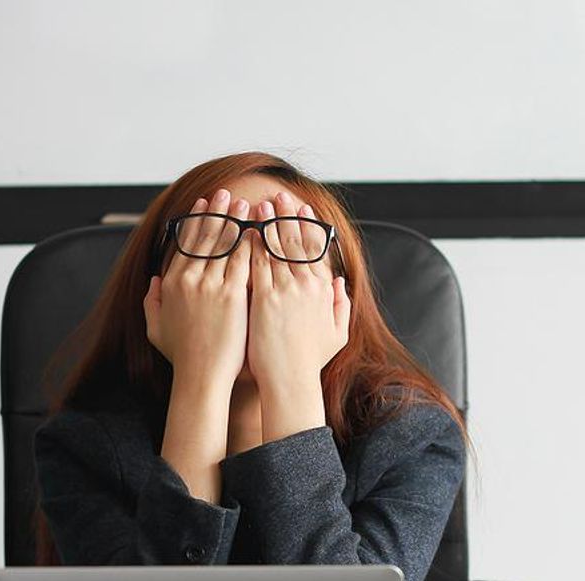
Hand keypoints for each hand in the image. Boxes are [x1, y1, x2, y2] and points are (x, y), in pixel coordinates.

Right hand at [144, 189, 252, 389]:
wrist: (202, 376)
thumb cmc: (183, 357)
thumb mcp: (155, 328)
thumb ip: (152, 301)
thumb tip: (155, 281)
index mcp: (172, 283)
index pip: (185, 242)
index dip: (196, 221)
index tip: (204, 205)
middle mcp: (189, 279)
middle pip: (204, 236)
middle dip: (216, 211)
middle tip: (224, 193)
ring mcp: (211, 285)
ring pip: (224, 243)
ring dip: (234, 219)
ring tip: (243, 202)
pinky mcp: (233, 295)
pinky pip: (242, 260)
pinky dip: (250, 242)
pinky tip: (258, 228)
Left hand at [246, 191, 350, 394]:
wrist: (290, 380)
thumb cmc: (309, 361)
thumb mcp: (336, 333)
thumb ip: (340, 304)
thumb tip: (340, 282)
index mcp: (323, 291)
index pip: (316, 249)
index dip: (308, 226)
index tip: (302, 208)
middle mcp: (306, 286)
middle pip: (296, 241)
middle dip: (287, 215)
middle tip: (279, 195)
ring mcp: (285, 290)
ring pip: (276, 247)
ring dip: (268, 222)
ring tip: (261, 204)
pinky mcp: (263, 298)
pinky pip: (256, 264)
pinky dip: (251, 245)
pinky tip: (244, 230)